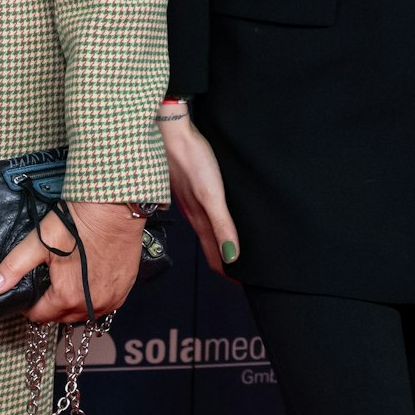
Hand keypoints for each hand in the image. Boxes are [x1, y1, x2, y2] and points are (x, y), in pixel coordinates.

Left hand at [0, 201, 146, 323]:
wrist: (114, 207)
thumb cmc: (77, 222)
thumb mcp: (40, 242)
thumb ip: (13, 268)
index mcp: (67, 297)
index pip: (39, 316)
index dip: (29, 304)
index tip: (29, 289)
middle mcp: (91, 306)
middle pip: (62, 317)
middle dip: (50, 305)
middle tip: (47, 281)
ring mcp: (111, 300)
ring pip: (83, 313)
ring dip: (73, 303)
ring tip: (67, 280)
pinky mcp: (124, 290)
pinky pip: (104, 305)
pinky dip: (93, 297)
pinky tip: (88, 279)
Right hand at [161, 107, 238, 274]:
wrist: (171, 130)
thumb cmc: (191, 160)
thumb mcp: (211, 195)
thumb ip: (221, 225)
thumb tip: (231, 257)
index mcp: (199, 219)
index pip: (215, 255)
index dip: (228, 272)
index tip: (243, 284)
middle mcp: (194, 213)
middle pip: (210, 245)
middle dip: (224, 260)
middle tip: (242, 273)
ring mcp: (190, 199)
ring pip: (206, 229)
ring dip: (218, 242)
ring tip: (232, 249)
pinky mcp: (190, 185)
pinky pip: (202, 212)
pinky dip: (213, 222)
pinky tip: (216, 214)